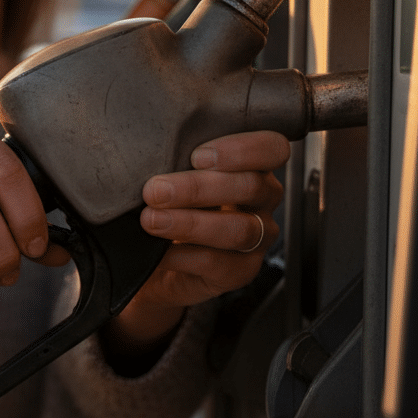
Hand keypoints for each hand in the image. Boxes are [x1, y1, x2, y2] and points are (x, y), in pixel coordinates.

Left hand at [104, 131, 289, 357]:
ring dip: (191, 223)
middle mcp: (262, 201)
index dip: (243, 149)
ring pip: (239, 229)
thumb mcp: (171, 173)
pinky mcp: (239, 272)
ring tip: (151, 220)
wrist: (155, 261)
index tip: (197, 155)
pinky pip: (218, 264)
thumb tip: (144, 144)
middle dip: (198, 188)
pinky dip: (182, 256)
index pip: (272, 149)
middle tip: (155, 191)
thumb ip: (173, 156)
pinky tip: (158, 252)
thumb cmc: (166, 204)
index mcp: (252, 166)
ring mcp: (256, 239)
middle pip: (252, 187)